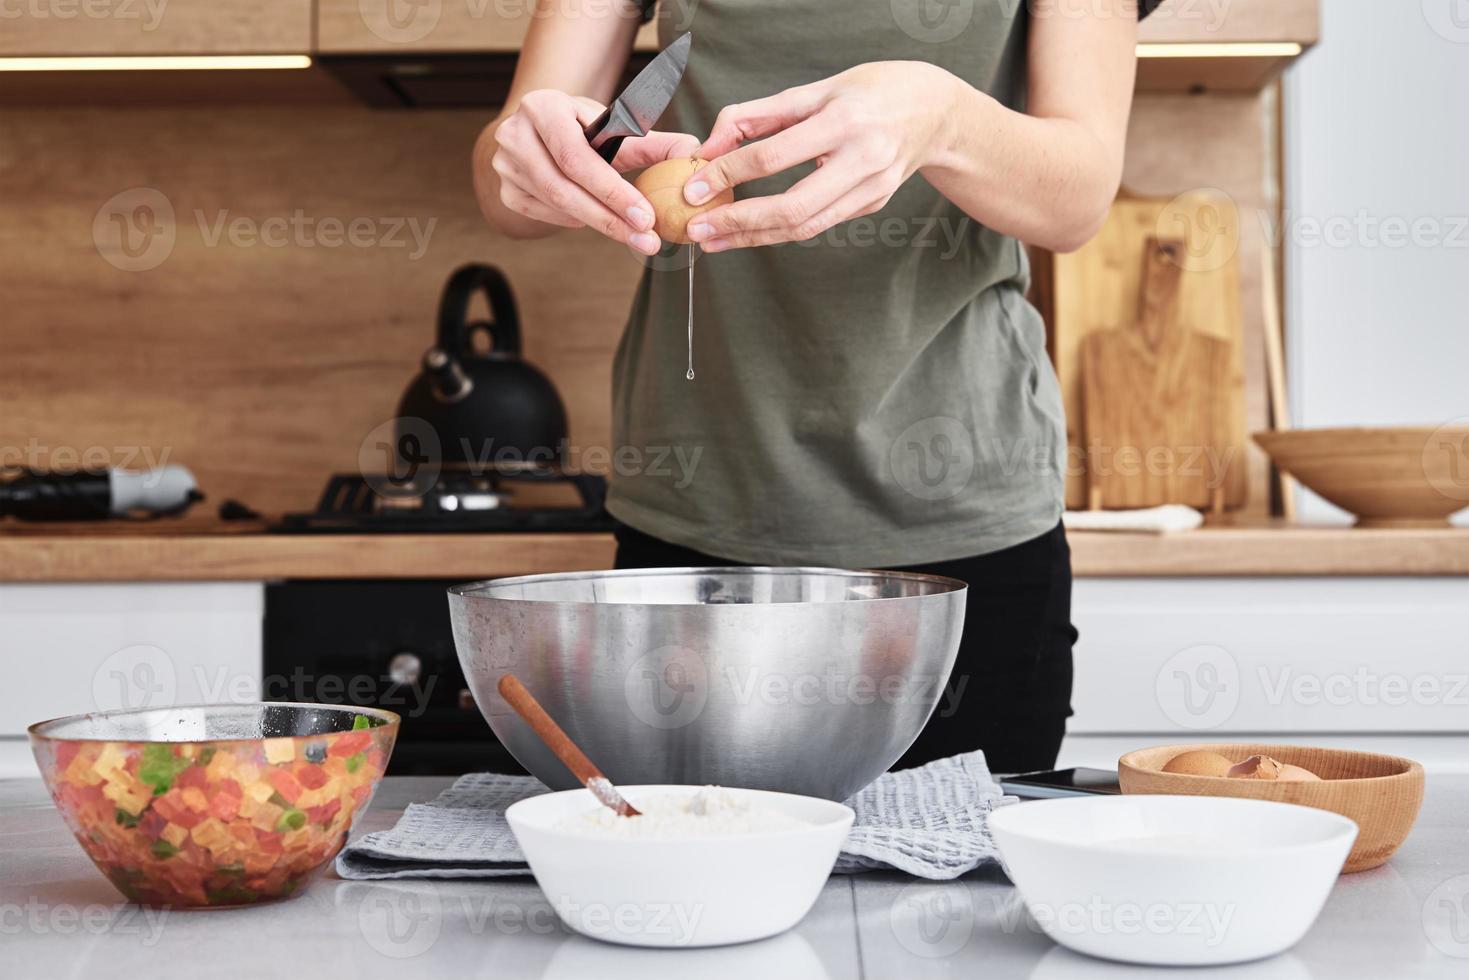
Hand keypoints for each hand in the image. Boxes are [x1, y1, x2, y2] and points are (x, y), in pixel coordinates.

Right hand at [490, 89, 700, 254]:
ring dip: (599, 224)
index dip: (613, 191)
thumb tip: (695, 152)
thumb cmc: (583, 129)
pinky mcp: (506, 193)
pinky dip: (577, 221)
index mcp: (543, 107)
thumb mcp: (613, 126)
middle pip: (564, 188)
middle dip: (610, 219)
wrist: (536, 135)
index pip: (578, 157)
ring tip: (634, 235)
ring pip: (557, 207)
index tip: (647, 217)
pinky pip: (548, 217)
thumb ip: (653, 141)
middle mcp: (515, 135)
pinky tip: (598, 218)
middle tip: (646, 240)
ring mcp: (505, 166)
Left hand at [682, 63, 962, 251]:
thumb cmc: (869, 92)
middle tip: (699, 229)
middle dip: (739, 223)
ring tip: (714, 240)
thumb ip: (757, 115)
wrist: (936, 111)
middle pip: (792, 207)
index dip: (728, 174)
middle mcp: (862, 160)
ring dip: (753, 238)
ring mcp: (872, 189)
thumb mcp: (815, 90)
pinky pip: (818, 224)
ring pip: (804, 227)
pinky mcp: (873, 205)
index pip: (774, 155)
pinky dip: (779, 231)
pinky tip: (748, 231)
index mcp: (843, 121)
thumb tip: (708, 147)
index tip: (693, 187)